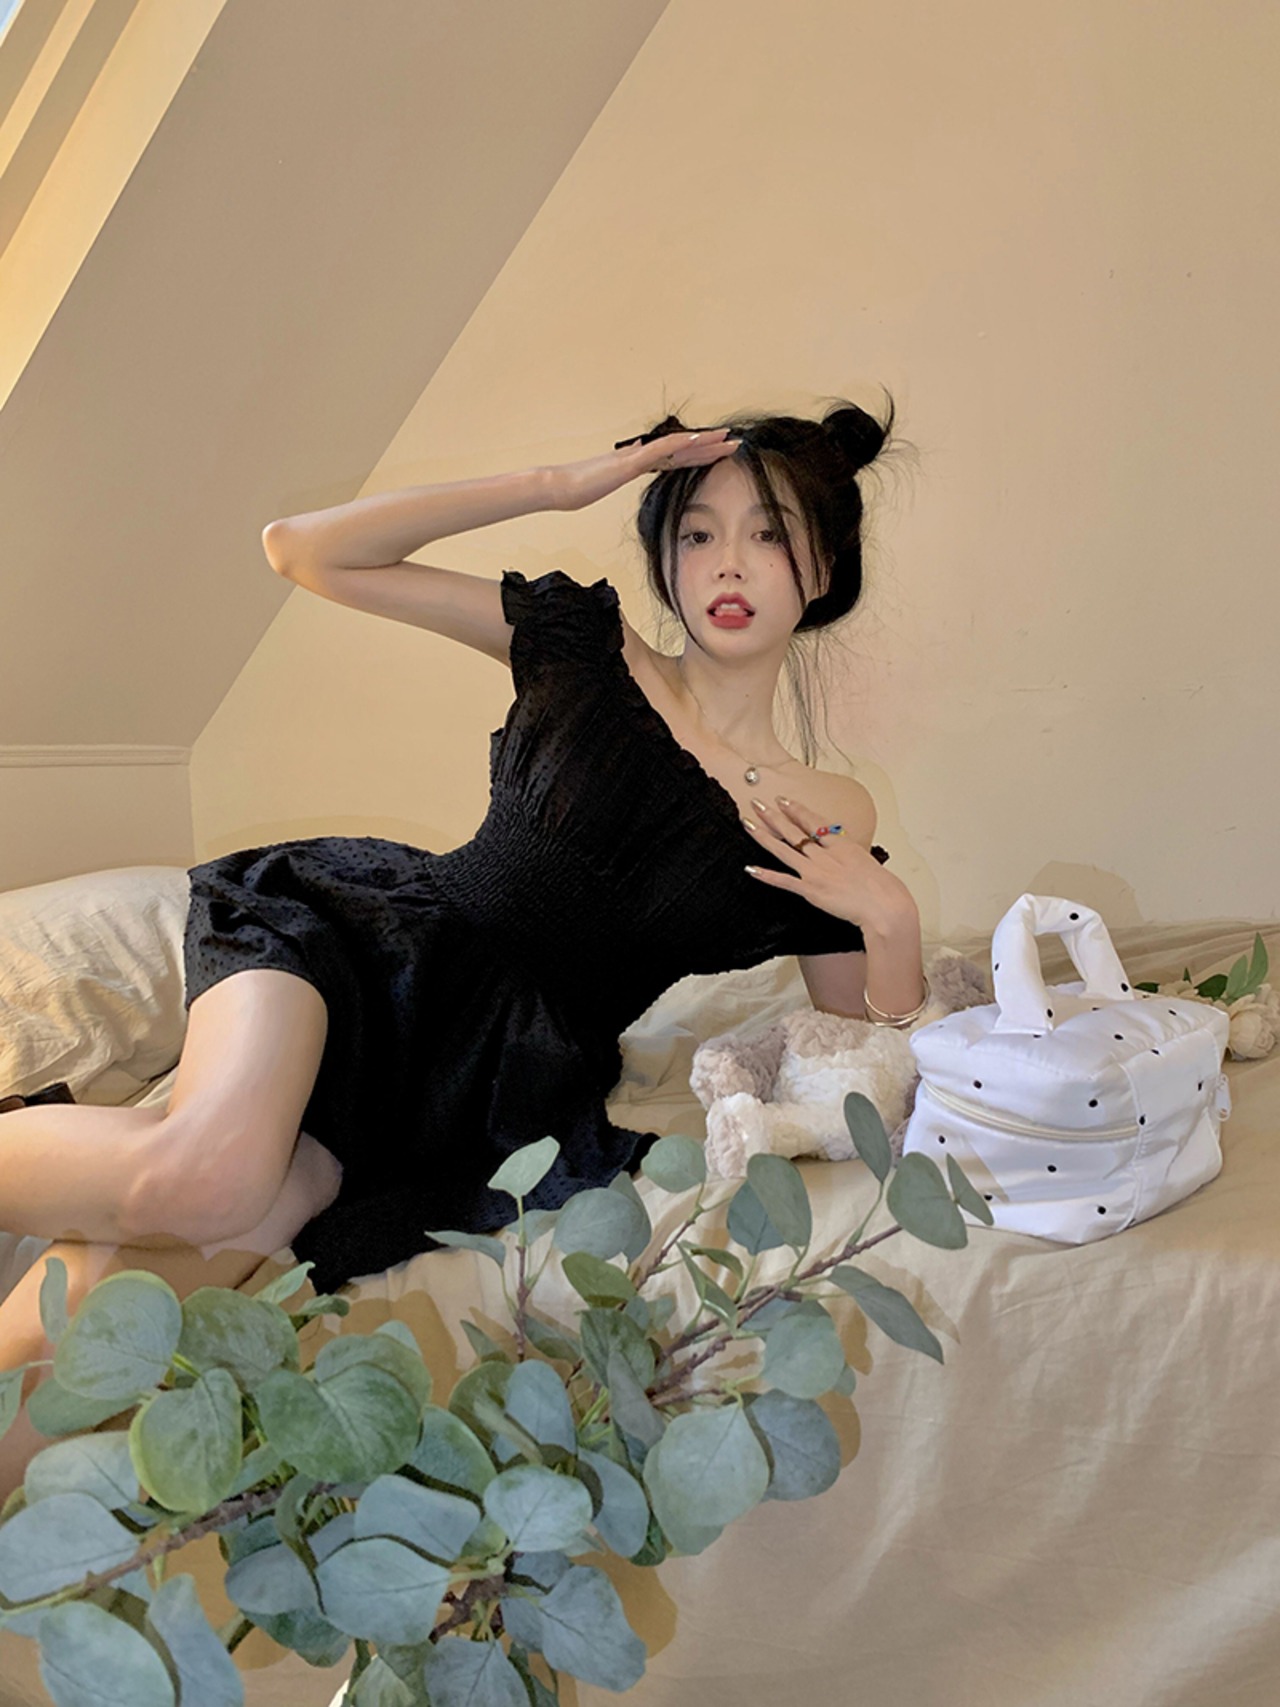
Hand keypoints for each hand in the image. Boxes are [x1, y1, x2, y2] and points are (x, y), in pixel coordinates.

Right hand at [548, 427, 741, 511]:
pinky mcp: (629, 462)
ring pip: (677, 446)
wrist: (561, 487)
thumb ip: (624, 464)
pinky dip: (678, 445)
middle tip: (735, 441)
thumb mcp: (609, 477)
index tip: (719, 451)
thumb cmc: (580, 486)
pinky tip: (695, 441)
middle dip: (711, 446)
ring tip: (726, 438)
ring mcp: (636, 457)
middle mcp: (641, 456)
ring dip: (703, 442)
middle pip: (683, 449)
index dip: (700, 453)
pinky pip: (659, 451)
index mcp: (639, 462)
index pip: (677, 457)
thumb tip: (636, 452)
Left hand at [742, 794, 911, 933]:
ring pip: (784, 849)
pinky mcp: (811, 890)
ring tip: (748, 823)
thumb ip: (852, 857)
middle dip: (774, 815)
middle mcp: (826, 854)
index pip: (814, 822)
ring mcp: (816, 871)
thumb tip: (848, 854)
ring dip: (764, 835)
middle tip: (757, 803)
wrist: (885, 905)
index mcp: (842, 845)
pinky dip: (766, 875)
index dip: (796, 810)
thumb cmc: (884, 889)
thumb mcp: (869, 863)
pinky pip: (784, 881)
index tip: (784, 800)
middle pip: (795, 831)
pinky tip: (751, 869)